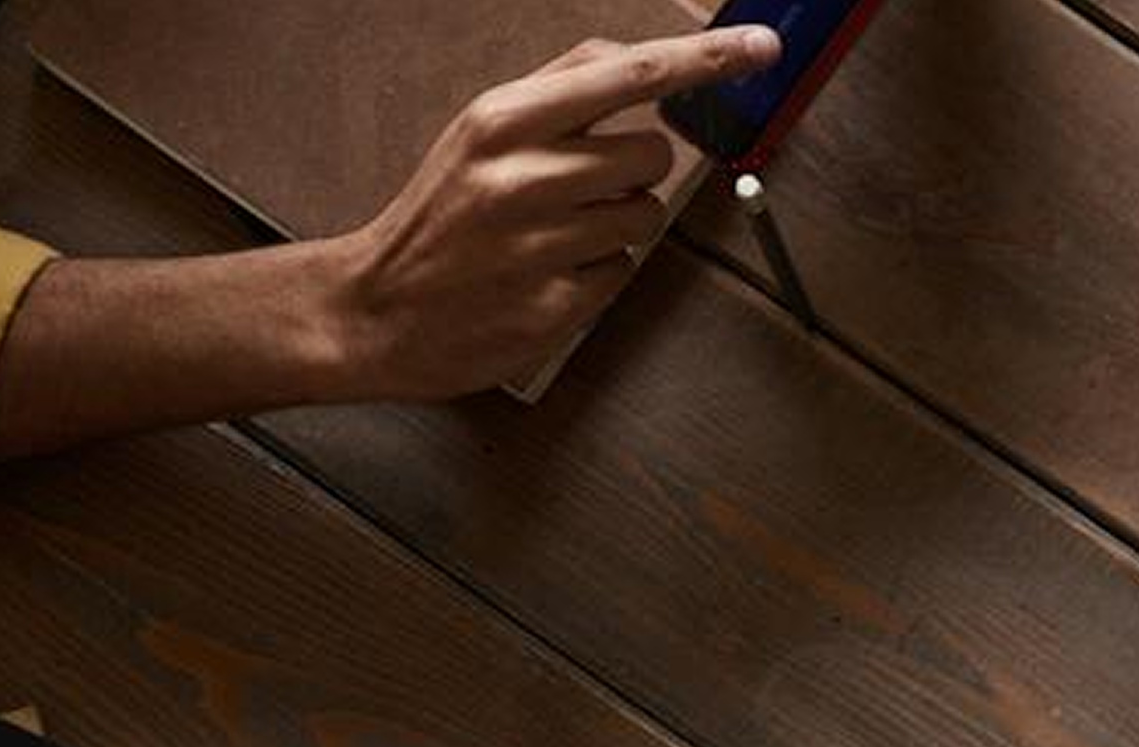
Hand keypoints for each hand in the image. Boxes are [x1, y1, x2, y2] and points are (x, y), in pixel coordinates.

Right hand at [302, 26, 772, 401]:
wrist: (378, 308)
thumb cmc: (442, 215)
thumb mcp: (481, 133)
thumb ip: (558, 93)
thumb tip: (636, 60)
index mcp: (503, 119)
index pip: (628, 74)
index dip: (705, 59)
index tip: (759, 46)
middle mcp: (523, 175)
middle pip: (653, 154)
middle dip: (632, 173)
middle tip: (579, 189)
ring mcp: (542, 244)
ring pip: (646, 216)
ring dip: (617, 225)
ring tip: (555, 234)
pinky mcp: (558, 304)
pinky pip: (625, 272)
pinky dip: (598, 273)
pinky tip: (549, 274)